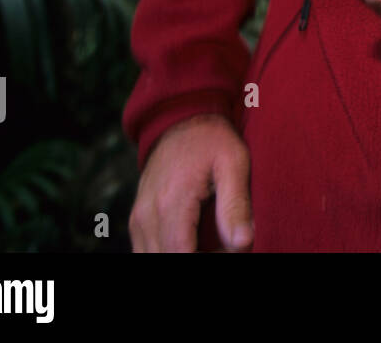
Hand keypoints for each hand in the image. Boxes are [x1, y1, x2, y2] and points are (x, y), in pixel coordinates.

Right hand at [129, 113, 252, 252]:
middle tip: (225, 246)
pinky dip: (168, 253)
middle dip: (198, 258)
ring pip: (152, 258)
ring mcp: (138, 219)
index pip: (182, 256)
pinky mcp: (138, 220)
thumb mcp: (233, 164)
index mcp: (171, 203)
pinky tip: (195, 244)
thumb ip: (236, 205)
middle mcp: (147, 215)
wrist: (181, 119)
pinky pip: (147, 251)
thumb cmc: (213, 140)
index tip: (231, 249)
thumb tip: (243, 243)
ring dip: (182, 257)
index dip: (209, 260)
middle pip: (165, 260)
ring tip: (212, 244)